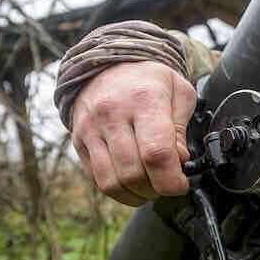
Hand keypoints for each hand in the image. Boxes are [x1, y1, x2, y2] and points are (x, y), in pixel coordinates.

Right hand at [71, 61, 196, 205]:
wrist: (108, 63)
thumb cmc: (151, 81)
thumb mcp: (178, 93)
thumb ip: (180, 128)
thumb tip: (179, 160)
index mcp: (144, 99)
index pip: (156, 152)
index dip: (171, 180)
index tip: (181, 185)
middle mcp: (112, 113)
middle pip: (133, 173)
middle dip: (156, 189)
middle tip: (168, 184)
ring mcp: (91, 128)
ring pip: (111, 182)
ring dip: (136, 195)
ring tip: (150, 188)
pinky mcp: (78, 141)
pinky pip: (97, 179)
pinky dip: (118, 191)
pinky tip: (133, 184)